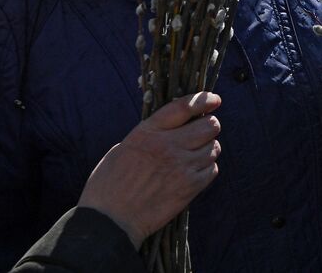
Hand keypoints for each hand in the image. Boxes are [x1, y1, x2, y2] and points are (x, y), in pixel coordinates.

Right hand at [77, 91, 222, 248]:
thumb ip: (149, 135)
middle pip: (209, 125)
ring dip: (207, 149)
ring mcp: (181, 166)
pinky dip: (206, 168)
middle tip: (201, 132)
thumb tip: (171, 128)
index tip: (214, 100)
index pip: (184, 106)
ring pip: (214, 147)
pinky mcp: (190, 187)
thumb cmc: (108, 186)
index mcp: (148, 132)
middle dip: (209, 126)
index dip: (204, 99)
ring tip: (193, 156)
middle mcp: (168, 146)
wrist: (109, 222)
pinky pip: (212, 169)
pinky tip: (193, 173)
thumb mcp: (122, 149)